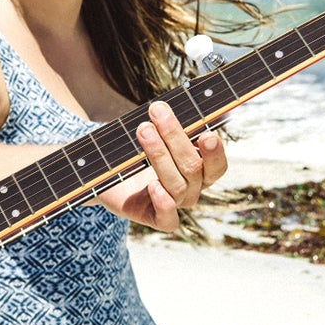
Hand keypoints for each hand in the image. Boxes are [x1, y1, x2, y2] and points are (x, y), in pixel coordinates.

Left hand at [98, 102, 226, 232]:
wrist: (107, 173)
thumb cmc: (135, 149)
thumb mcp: (153, 134)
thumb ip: (167, 124)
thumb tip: (170, 104)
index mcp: (200, 169)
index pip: (217, 166)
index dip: (214, 153)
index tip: (206, 134)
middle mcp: (192, 189)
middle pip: (192, 168)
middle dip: (175, 137)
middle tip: (157, 112)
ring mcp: (174, 204)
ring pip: (176, 185)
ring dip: (159, 155)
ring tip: (143, 130)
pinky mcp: (154, 218)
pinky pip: (168, 219)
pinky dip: (163, 203)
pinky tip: (153, 185)